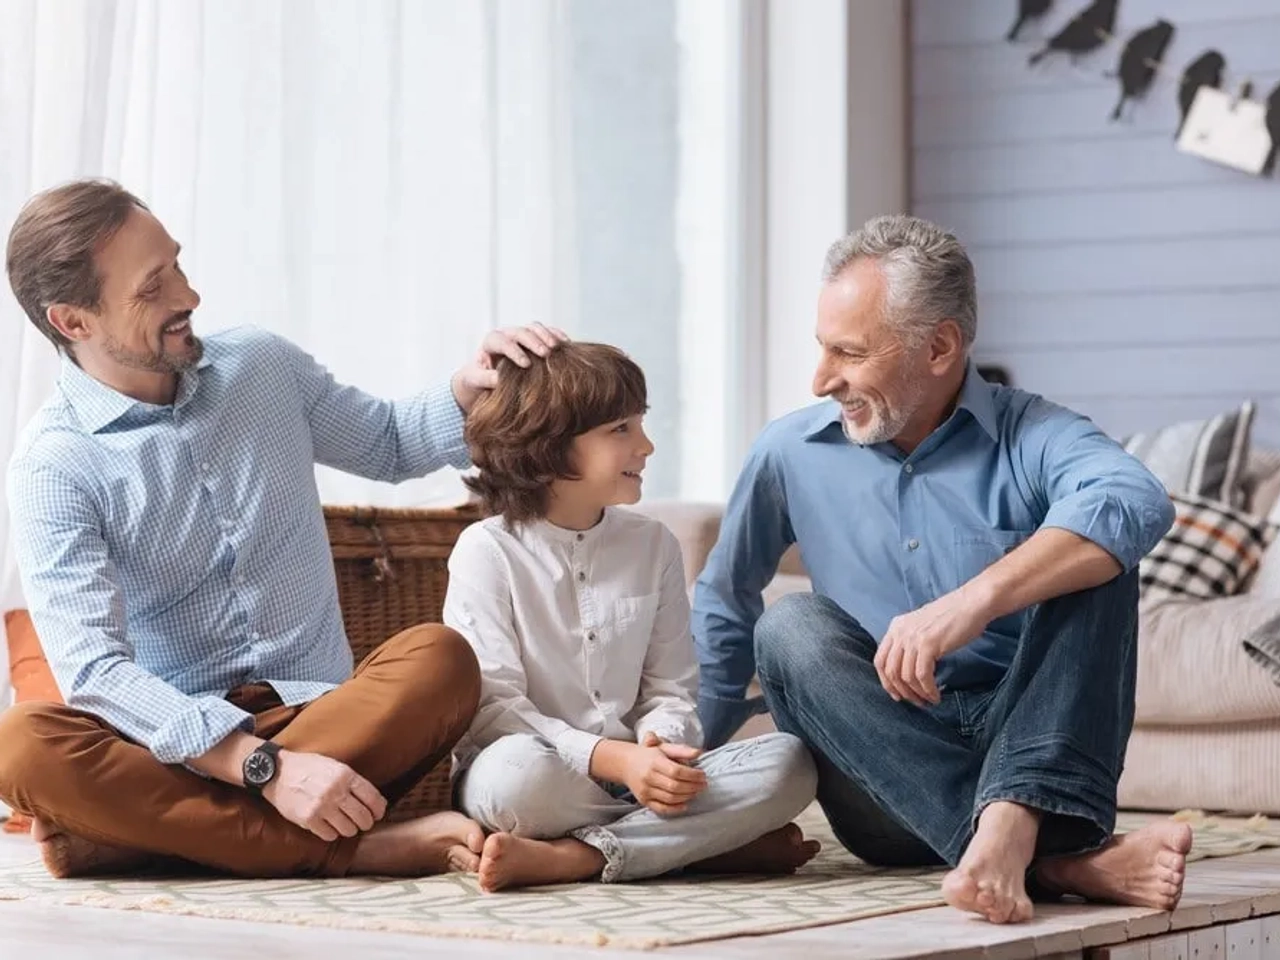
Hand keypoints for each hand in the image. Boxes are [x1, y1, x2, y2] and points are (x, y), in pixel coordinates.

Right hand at [262, 750, 387, 840]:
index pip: (372, 798)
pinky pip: (329, 835)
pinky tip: (329, 826)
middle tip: (364, 823)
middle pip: (363, 817)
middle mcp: (336, 791)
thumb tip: (374, 801)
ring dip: (349, 829)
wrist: (278, 772)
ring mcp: (322, 806)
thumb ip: (352, 781)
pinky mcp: (308, 819)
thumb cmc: (309, 768)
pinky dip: (332, 833)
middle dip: (366, 822)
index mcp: (346, 775)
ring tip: (345, 824)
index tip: (378, 814)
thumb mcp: (335, 766)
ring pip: (348, 829)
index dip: (379, 809)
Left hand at [451, 323, 568, 412]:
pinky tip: (566, 343)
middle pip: (520, 332)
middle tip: (545, 354)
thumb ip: (484, 379)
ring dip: (546, 335)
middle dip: (534, 341)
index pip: (502, 342)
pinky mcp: (534, 339)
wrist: (485, 378)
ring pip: (534, 327)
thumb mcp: (475, 381)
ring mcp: (521, 335)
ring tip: (557, 347)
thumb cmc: (478, 380)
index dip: (514, 351)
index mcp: (491, 342)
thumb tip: (498, 379)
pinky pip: (546, 331)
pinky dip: (556, 335)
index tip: (525, 365)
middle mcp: (506, 335)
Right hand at [623, 737, 707, 815]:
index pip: (676, 771)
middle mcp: (648, 777)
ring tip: (696, 792)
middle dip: (693, 787)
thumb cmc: (649, 755)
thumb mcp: (664, 747)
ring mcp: (645, 790)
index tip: (703, 775)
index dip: (692, 775)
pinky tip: (685, 804)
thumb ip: (681, 750)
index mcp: (654, 761)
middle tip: (703, 785)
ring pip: (670, 798)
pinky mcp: (644, 801)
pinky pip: (661, 809)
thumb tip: (698, 753)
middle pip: (675, 786)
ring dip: (687, 797)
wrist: (626, 764)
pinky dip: (675, 809)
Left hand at [873, 590, 988, 707]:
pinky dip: (928, 690)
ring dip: (917, 694)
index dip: (886, 682)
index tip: (897, 695)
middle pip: (890, 671)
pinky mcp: (928, 645)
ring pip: (905, 676)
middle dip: (901, 691)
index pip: (880, 660)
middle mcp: (900, 632)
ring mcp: (912, 638)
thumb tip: (907, 671)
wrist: (972, 603)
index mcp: (896, 627)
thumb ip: (910, 643)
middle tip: (915, 701)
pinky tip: (936, 695)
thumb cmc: (952, 617)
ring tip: (928, 700)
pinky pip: (922, 676)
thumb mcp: (922, 626)